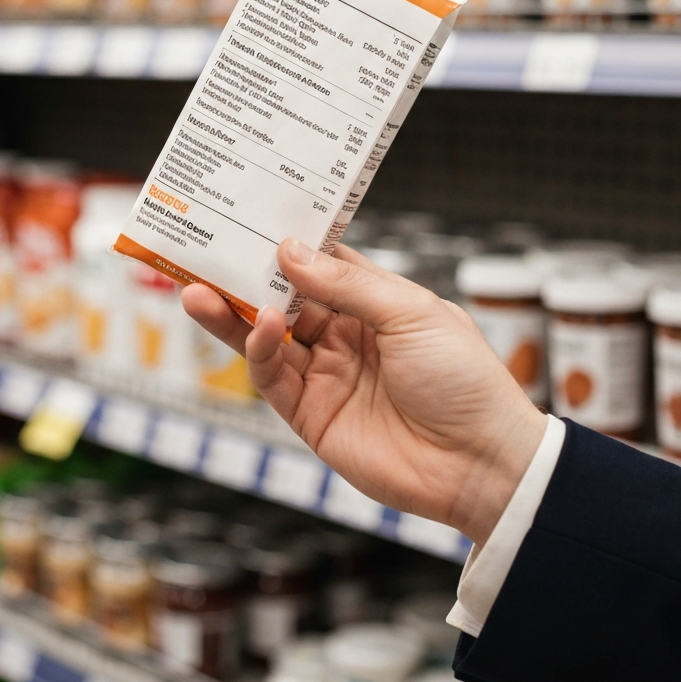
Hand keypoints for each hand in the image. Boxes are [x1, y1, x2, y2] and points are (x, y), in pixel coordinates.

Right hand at [182, 238, 546, 546]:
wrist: (481, 465)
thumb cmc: (464, 379)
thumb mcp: (412, 313)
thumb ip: (347, 283)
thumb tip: (291, 251)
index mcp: (374, 304)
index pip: (319, 265)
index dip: (288, 243)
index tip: (251, 216)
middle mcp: (344, 336)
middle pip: (282, 300)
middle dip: (244, 278)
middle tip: (203, 253)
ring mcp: (325, 376)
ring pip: (266, 338)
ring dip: (232, 314)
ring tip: (198, 289)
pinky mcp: (311, 416)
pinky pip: (273, 378)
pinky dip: (260, 350)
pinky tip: (257, 325)